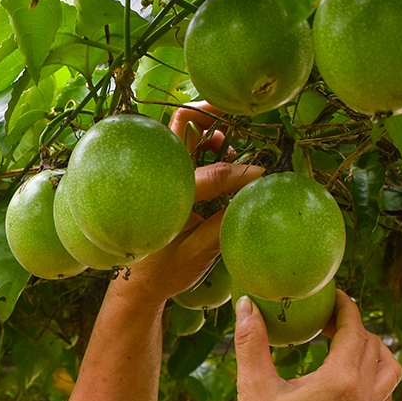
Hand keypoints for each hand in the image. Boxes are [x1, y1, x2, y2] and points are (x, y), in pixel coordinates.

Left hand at [123, 104, 257, 302]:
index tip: (263, 175)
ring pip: (185, 134)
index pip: (212, 175)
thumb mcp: (199, 253)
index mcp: (170, 197)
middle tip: (239, 116)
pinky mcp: (169, 183)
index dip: (241, 174)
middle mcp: (163, 179)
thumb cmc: (165, 272)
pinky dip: (208, 146)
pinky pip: (188, 152)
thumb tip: (253, 194)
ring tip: (231, 146)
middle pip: (183, 124)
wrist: (138, 285)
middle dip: (211, 115)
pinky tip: (225, 159)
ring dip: (210, 131)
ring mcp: (164, 177)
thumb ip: (224, 223)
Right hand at [231, 291, 401, 400]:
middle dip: (354, 327)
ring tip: (345, 345)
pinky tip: (349, 377)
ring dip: (374, 350)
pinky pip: (386, 394)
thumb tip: (246, 303)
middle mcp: (363, 398)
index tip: (331, 297)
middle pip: (374, 345)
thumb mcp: (252, 385)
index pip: (355, 330)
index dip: (345, 308)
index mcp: (340, 382)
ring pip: (391, 369)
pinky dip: (377, 377)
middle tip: (327, 321)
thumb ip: (251, 341)